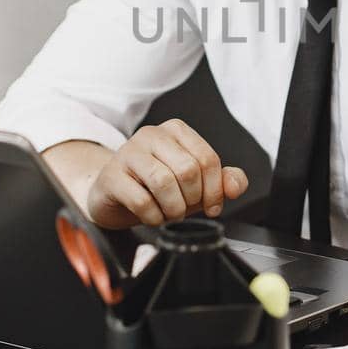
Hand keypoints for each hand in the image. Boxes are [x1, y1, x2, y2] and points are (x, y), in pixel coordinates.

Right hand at [86, 119, 248, 228]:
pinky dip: (154, 217)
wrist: (113, 194)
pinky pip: (142, 201)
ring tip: (170, 213)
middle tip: (185, 209)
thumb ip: (222, 180)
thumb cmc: (156, 186)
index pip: (208, 159)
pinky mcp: (112, 176)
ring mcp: (128, 153)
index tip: (211, 206)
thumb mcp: (194, 183)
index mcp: (176, 131)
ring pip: (164, 182)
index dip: (215, 190)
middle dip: (192, 199)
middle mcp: (152, 135)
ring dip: (174, 209)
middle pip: (188, 170)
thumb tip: (235, 186)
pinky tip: (152, 216)